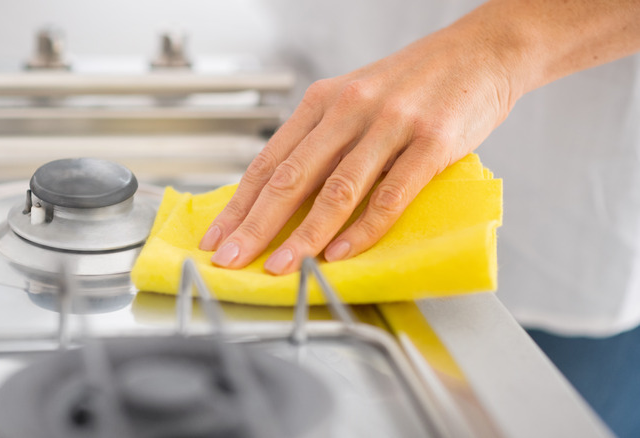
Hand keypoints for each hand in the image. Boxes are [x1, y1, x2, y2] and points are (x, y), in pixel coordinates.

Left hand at [199, 19, 521, 274]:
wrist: (481, 51)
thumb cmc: (416, 82)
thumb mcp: (356, 98)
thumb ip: (324, 140)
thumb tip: (287, 194)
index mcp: (323, 101)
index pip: (269, 161)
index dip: (239, 204)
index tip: (218, 236)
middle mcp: (349, 109)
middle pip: (291, 178)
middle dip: (255, 226)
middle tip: (231, 259)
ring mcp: (390, 125)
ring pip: (335, 191)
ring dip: (303, 236)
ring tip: (280, 267)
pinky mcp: (431, 142)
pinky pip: (389, 195)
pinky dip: (362, 230)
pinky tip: (340, 253)